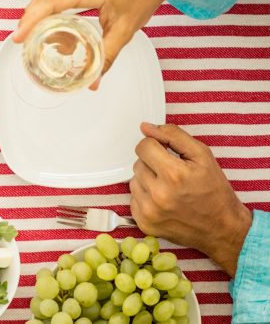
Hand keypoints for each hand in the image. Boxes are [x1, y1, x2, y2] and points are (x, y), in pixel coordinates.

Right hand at [13, 0, 188, 88]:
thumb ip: (107, 56)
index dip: (32, 21)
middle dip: (28, 22)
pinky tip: (41, 22)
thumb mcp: (125, 30)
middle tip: (22, 44)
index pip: (51, 3)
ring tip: (29, 36)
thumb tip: (94, 79)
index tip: (20, 36)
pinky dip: (42, 8)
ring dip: (33, 15)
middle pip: (41, 0)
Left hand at [130, 122, 252, 275]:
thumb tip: (146, 127)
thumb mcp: (202, 156)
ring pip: (134, 181)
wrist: (222, 228)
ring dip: (148, 180)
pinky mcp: (144, 223)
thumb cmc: (214, 191)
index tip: (165, 151)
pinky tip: (163, 201)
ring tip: (169, 188)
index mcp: (173, 175)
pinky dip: (145, 197)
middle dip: (153, 164)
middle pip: (138, 163)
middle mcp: (158, 195)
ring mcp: (149, 212)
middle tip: (173, 174)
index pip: (143, 146)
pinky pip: (133, 199)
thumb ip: (173, 136)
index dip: (155, 145)